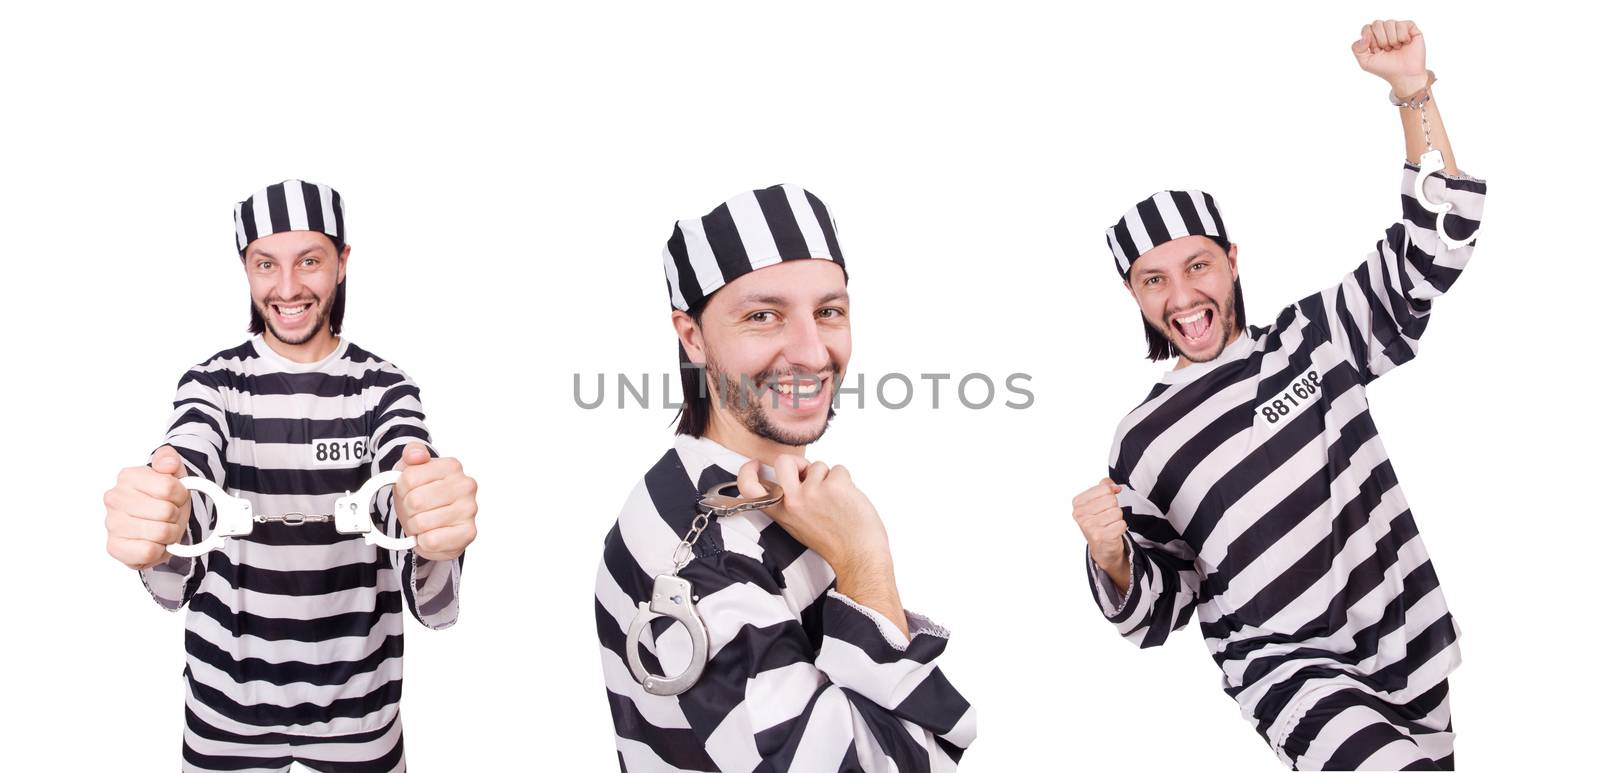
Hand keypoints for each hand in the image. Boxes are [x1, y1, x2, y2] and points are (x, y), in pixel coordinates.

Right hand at [104, 445, 192, 568]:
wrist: (158, 523)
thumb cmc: (164, 498)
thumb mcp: (173, 472)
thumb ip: (169, 459)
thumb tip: (168, 463)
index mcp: (128, 477)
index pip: (169, 487)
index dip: (181, 495)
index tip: (176, 496)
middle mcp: (114, 499)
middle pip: (165, 511)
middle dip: (175, 515)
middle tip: (169, 515)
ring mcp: (112, 523)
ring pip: (160, 532)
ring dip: (170, 533)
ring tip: (162, 527)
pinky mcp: (114, 547)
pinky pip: (149, 552)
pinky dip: (158, 550)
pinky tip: (153, 541)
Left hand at [392, 442, 477, 560]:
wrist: (435, 522)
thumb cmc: (422, 494)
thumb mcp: (411, 470)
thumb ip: (411, 454)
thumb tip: (416, 455)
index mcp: (452, 466)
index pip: (409, 478)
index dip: (402, 489)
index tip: (409, 490)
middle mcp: (466, 485)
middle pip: (415, 501)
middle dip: (408, 509)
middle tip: (416, 509)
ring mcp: (469, 509)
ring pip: (422, 522)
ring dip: (415, 526)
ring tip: (424, 522)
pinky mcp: (468, 533)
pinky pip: (431, 540)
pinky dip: (424, 541)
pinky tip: (431, 533)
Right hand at [738, 456, 907, 636]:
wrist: (858, 555)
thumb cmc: (834, 542)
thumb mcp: (798, 526)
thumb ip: (790, 504)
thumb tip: (795, 478)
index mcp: (782, 512)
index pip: (750, 488)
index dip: (747, 471)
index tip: (755, 464)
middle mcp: (792, 501)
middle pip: (783, 461)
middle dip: (799, 462)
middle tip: (809, 474)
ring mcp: (812, 492)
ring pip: (819, 466)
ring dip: (830, 478)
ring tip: (836, 502)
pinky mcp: (834, 486)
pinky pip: (839, 469)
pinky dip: (846, 481)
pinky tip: (848, 501)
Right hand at [1072, 478, 1129, 589]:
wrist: (1102, 548)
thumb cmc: (1099, 522)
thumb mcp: (1097, 502)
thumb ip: (1104, 488)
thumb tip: (1115, 487)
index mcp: (1077, 502)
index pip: (1104, 488)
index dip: (1110, 495)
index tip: (1105, 504)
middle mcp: (1080, 514)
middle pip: (1112, 500)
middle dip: (1114, 508)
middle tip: (1106, 518)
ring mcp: (1089, 526)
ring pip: (1117, 512)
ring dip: (1117, 519)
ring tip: (1108, 525)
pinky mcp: (1100, 536)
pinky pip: (1122, 524)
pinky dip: (1120, 528)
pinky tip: (1112, 532)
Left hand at [1351, 19, 1427, 93]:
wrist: (1404, 75)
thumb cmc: (1386, 68)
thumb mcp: (1365, 62)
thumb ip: (1357, 48)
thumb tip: (1365, 34)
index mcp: (1373, 36)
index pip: (1367, 28)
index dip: (1371, 40)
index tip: (1376, 51)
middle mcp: (1385, 31)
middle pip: (1377, 23)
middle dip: (1381, 40)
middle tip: (1387, 50)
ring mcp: (1398, 29)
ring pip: (1390, 23)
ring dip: (1392, 39)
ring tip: (1396, 48)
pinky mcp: (1411, 28)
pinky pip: (1403, 24)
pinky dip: (1402, 36)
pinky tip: (1405, 43)